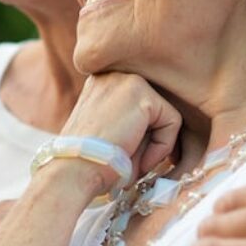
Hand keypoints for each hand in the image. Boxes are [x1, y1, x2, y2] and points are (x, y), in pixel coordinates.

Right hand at [60, 72, 181, 181]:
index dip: (144, 133)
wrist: (73, 172)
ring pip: (165, 113)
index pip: (140, 104)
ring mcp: (127, 79)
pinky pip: (172, 120)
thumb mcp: (109, 132)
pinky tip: (140, 161)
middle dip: (150, 138)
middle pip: (154, 107)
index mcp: (102, 82)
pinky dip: (162, 146)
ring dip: (156, 144)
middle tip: (136, 163)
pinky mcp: (141, 93)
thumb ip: (132, 121)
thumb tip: (166, 128)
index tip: (134, 156)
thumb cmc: (89, 163)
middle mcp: (112, 73)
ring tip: (134, 162)